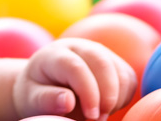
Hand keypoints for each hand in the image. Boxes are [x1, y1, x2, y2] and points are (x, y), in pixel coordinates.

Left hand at [12, 38, 136, 120]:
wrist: (43, 85)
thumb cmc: (36, 94)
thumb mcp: (32, 99)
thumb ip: (47, 100)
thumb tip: (68, 100)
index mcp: (55, 54)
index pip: (76, 67)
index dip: (88, 92)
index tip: (91, 116)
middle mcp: (78, 47)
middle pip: (102, 62)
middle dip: (107, 94)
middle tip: (99, 119)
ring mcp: (98, 52)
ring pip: (119, 71)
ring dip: (116, 98)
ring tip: (99, 116)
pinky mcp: (113, 62)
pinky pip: (128, 78)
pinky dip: (124, 97)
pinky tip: (107, 108)